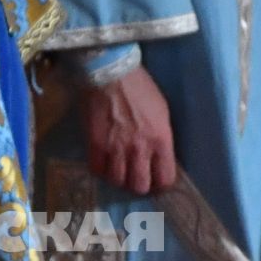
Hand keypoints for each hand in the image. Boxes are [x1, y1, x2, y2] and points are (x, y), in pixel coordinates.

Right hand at [83, 65, 176, 194]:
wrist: (111, 75)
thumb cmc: (141, 89)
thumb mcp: (162, 112)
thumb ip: (161, 138)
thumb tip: (158, 157)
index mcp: (160, 139)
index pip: (165, 178)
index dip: (161, 183)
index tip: (156, 181)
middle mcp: (139, 149)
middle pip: (140, 186)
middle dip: (139, 185)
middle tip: (136, 178)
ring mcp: (115, 149)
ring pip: (118, 181)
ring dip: (119, 178)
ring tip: (119, 170)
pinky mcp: (95, 145)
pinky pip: (97, 170)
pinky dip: (101, 170)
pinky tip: (103, 163)